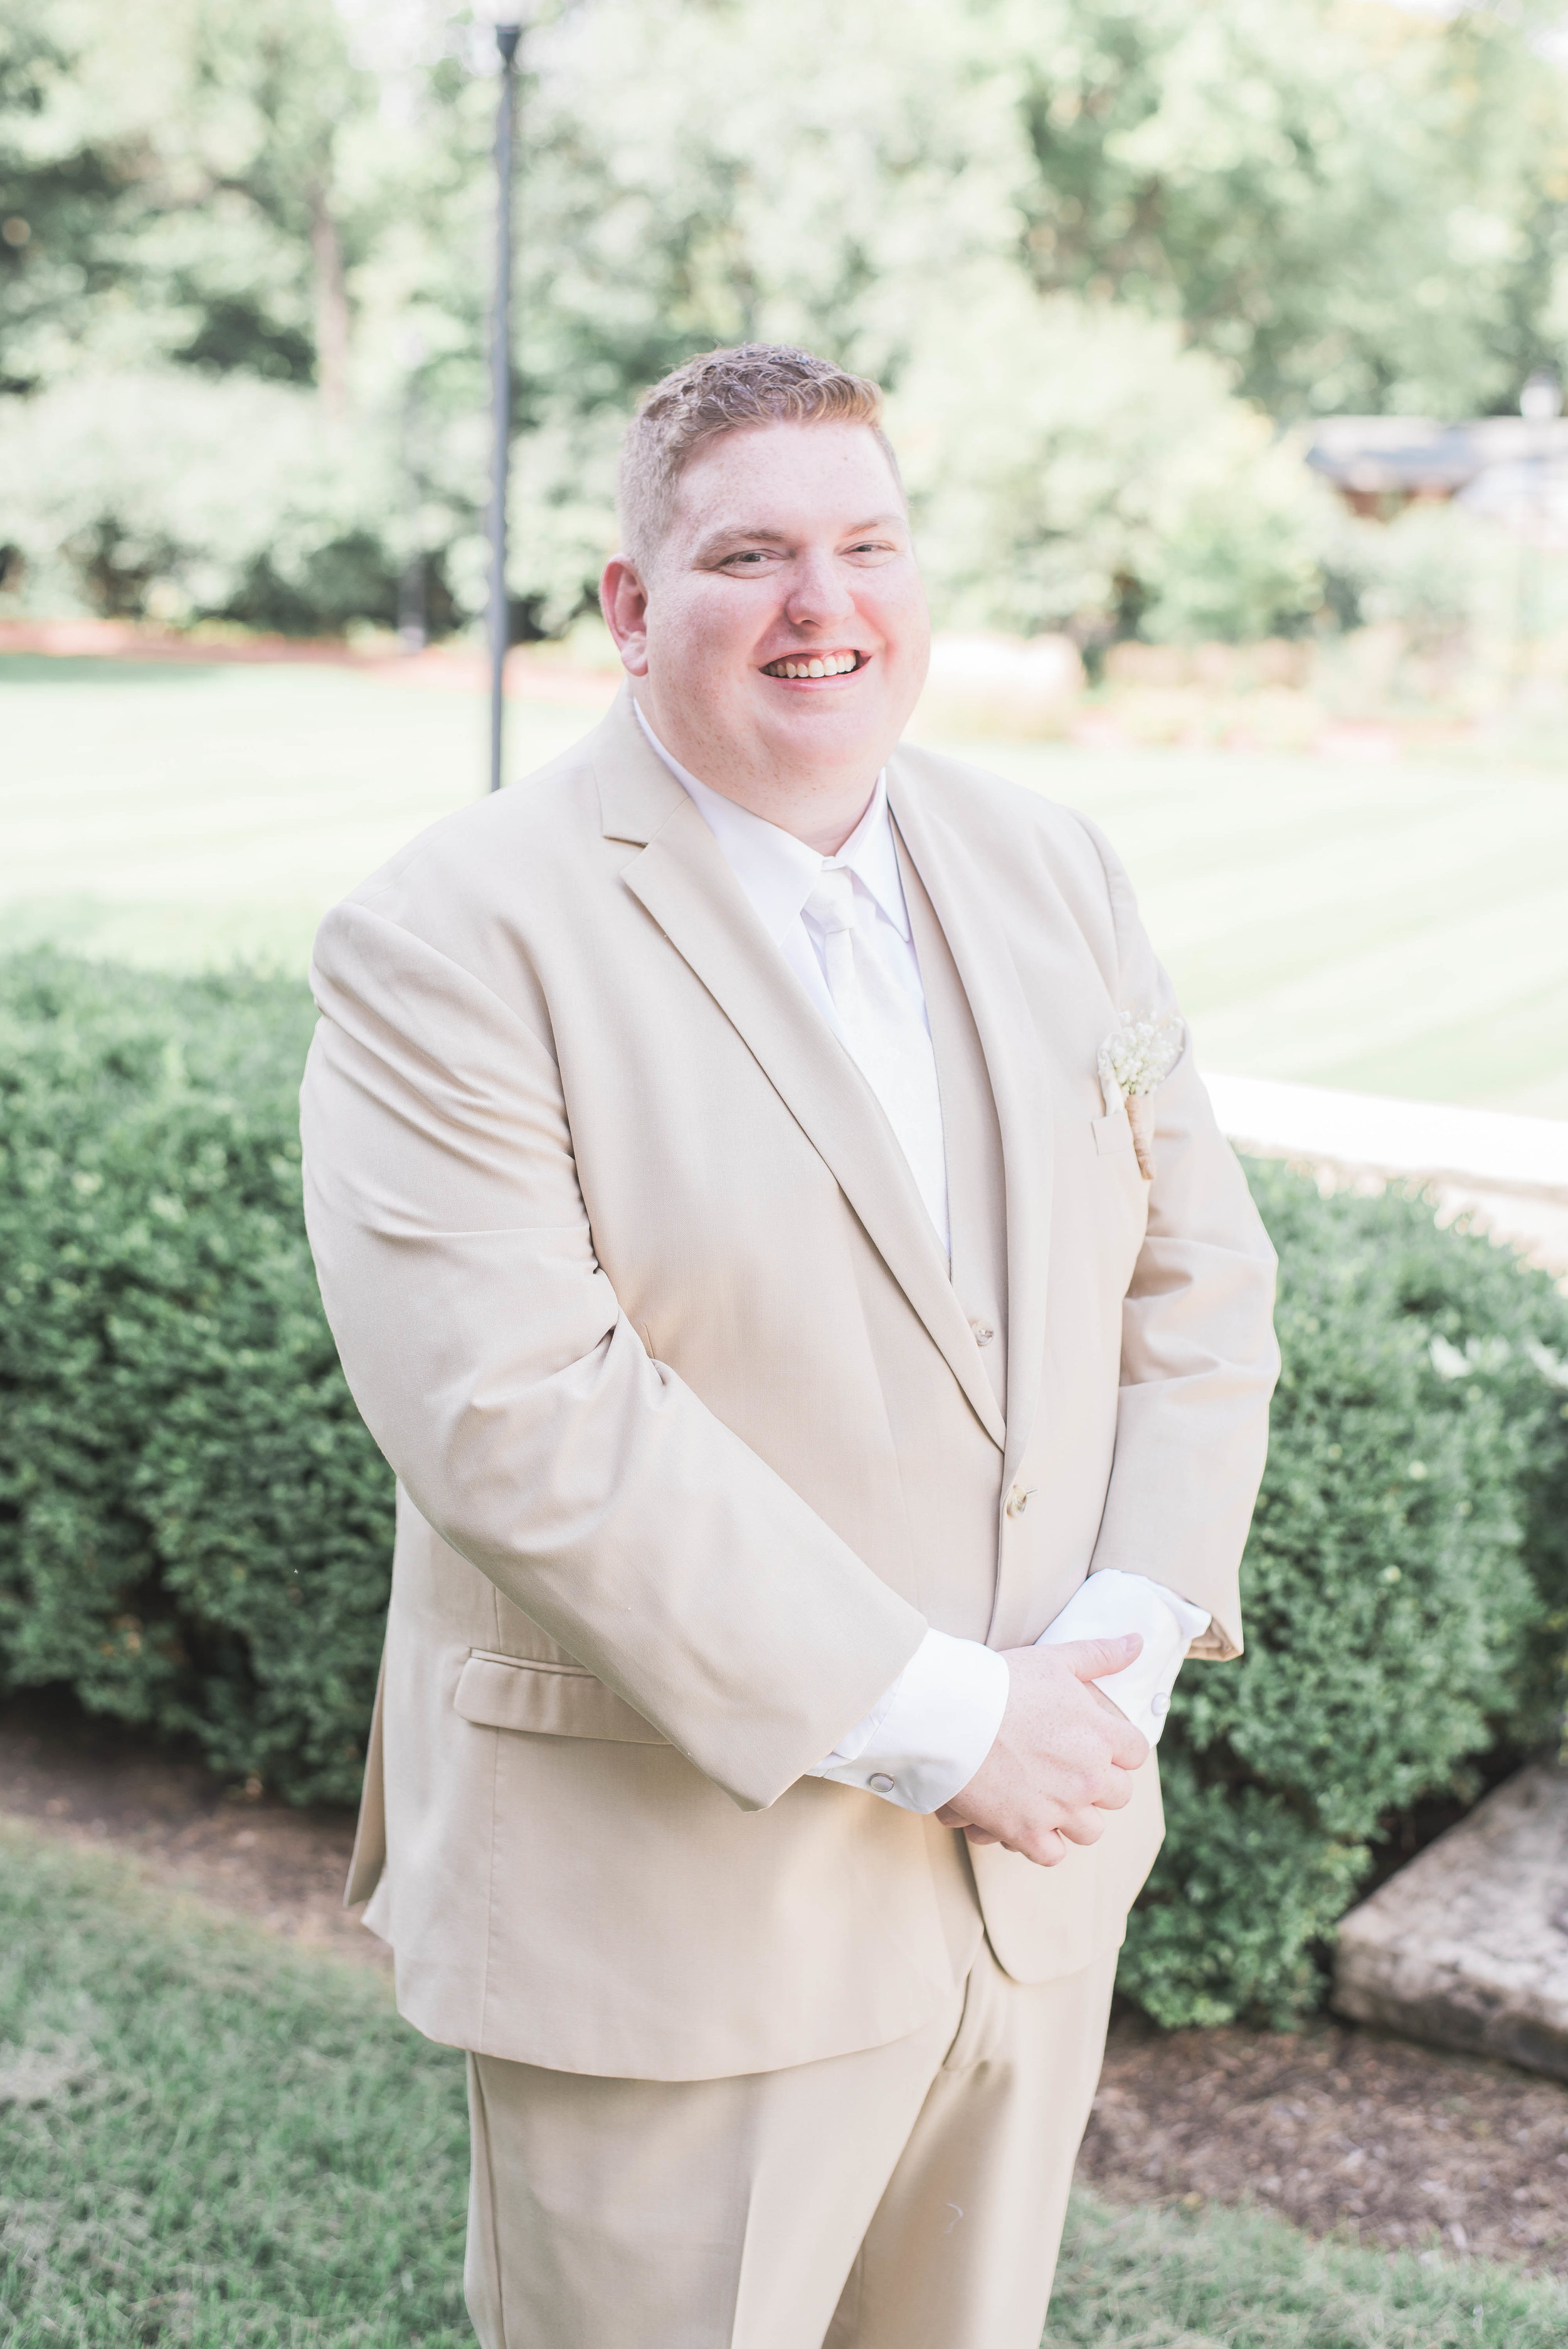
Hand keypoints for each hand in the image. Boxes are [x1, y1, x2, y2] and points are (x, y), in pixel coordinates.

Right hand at [934, 1635, 1149, 1868]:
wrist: (948, 1713)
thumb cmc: (1000, 1682)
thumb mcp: (1055, 1660)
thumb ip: (1100, 1654)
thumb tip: (1136, 1642)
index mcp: (1102, 1736)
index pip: (1136, 1753)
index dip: (1117, 1748)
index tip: (1094, 1743)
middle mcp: (1088, 1777)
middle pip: (1118, 1796)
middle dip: (1098, 1784)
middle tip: (1066, 1768)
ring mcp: (1058, 1809)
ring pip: (1090, 1830)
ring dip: (1074, 1817)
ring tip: (1048, 1797)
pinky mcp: (1025, 1832)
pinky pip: (1052, 1854)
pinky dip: (1041, 1842)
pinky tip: (1025, 1820)